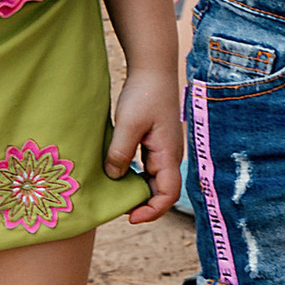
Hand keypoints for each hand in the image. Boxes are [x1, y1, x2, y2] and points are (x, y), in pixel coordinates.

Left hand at [106, 63, 182, 215]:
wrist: (153, 69)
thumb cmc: (144, 93)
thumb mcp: (129, 124)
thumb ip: (121, 152)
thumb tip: (114, 176)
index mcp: (168, 154)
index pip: (168, 194)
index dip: (152, 211)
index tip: (131, 216)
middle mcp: (170, 155)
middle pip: (161, 191)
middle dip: (143, 204)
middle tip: (118, 207)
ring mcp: (163, 149)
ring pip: (154, 180)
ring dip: (138, 191)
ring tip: (116, 194)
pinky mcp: (155, 142)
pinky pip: (147, 167)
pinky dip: (135, 176)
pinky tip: (118, 172)